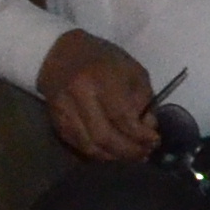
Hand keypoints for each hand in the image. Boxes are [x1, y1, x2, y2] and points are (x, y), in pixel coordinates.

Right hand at [35, 31, 162, 163]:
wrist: (60, 53)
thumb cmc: (103, 60)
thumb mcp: (131, 69)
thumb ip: (143, 98)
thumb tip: (147, 127)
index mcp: (100, 77)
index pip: (122, 116)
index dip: (140, 134)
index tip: (154, 141)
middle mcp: (79, 94)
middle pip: (104, 136)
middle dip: (128, 151)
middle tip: (144, 154)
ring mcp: (63, 109)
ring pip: (89, 146)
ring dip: (113, 157)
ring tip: (130, 157)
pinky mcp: (55, 120)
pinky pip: (78, 145)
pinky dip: (97, 153)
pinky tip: (111, 152)